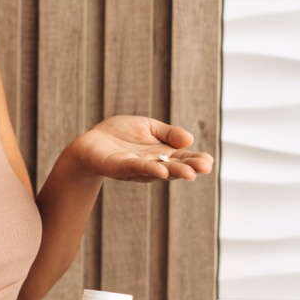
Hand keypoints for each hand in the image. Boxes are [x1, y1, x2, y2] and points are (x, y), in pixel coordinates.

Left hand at [71, 115, 213, 181]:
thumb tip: (190, 139)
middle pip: (174, 166)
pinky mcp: (118, 167)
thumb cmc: (120, 135)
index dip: (195, 160)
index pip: (182, 158)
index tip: (209, 161)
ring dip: (173, 172)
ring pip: (157, 170)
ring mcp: (136, 168)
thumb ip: (169, 133)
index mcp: (162, 154)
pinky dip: (148, 169)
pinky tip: (160, 169)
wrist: (90, 142)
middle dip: (189, 167)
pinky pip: (135, 168)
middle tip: (206, 167)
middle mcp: (152, 164)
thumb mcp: (148, 127)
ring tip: (189, 173)